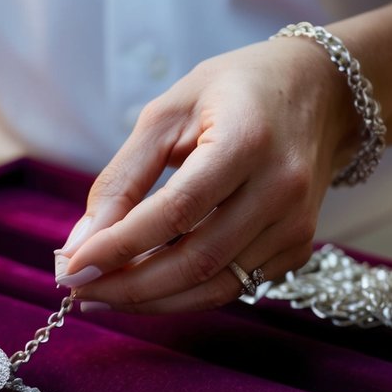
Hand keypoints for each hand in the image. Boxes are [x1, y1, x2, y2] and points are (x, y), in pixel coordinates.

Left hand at [55, 38, 355, 312]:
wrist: (320, 92)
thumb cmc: (233, 92)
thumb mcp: (167, 114)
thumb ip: (122, 178)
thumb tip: (82, 242)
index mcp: (246, 140)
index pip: (176, 211)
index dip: (120, 245)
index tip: (72, 265)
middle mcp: (281, 188)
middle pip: (197, 261)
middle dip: (129, 286)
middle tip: (79, 289)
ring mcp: (296, 223)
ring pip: (215, 287)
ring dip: (151, 300)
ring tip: (102, 295)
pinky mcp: (298, 246)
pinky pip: (234, 286)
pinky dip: (185, 294)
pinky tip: (147, 285)